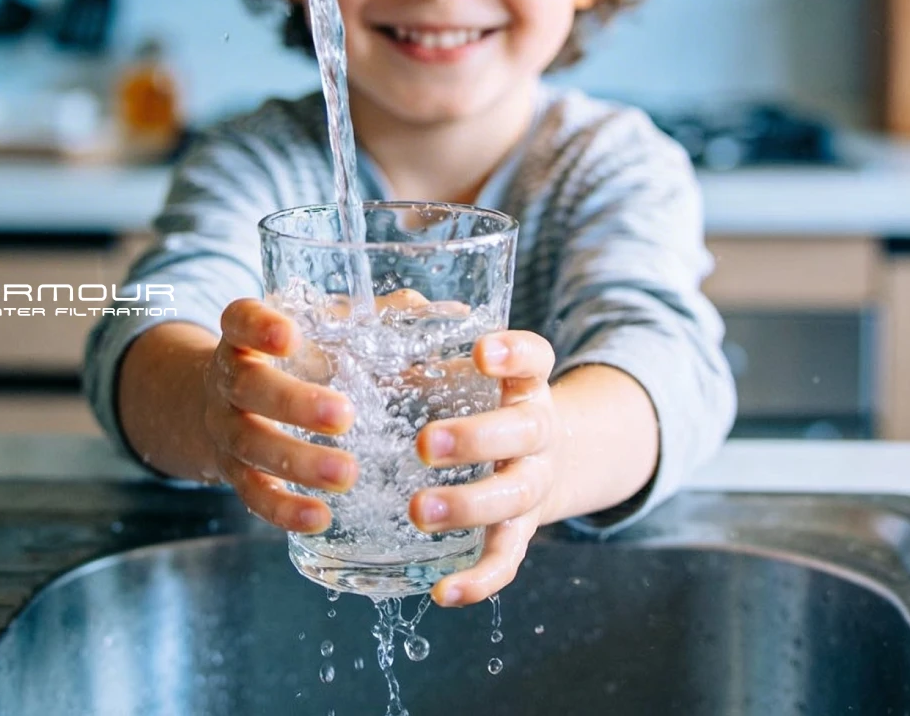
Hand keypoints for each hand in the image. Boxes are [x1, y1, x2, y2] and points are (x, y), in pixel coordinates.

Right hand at [203, 297, 358, 531]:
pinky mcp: (233, 472)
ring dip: (298, 462)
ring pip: (251, 445)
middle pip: (247, 386)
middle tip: (344, 416)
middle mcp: (227, 379)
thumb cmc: (292, 357)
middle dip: (294, 403)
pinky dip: (283, 510)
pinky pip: (253, 495)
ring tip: (347, 474)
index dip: (260, 327)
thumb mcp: (316, 328)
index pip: (240, 320)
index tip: (291, 335)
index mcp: (245, 335)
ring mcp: (226, 428)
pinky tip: (320, 518)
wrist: (222, 401)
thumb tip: (422, 307)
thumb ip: (365, 317)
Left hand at [409, 330, 559, 607]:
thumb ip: (421, 348)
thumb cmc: (478, 402)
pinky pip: (506, 559)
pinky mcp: (520, 531)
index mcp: (525, 383)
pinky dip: (479, 579)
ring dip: (467, 506)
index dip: (514, 354)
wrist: (541, 455)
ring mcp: (532, 483)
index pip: (535, 358)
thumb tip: (368, 317)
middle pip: (524, 432)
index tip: (479, 351)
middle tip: (425, 444)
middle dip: (476, 439)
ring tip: (417, 512)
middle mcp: (538, 431)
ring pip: (514, 497)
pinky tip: (443, 592)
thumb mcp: (460, 371)